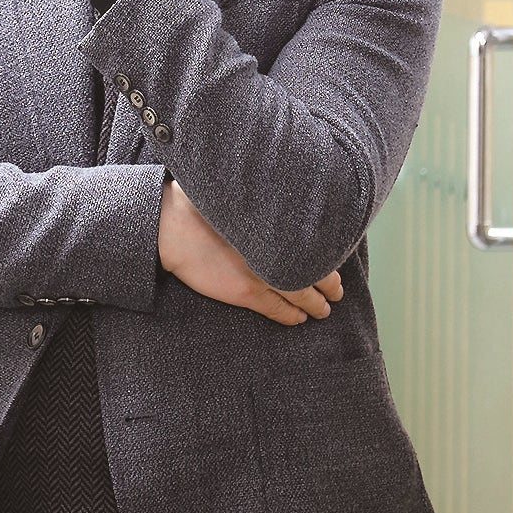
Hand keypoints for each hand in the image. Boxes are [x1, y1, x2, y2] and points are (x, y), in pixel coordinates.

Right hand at [158, 177, 342, 325]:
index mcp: (278, 224)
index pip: (315, 244)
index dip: (329, 256)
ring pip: (301, 293)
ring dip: (317, 303)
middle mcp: (276, 249)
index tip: (335, 260)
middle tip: (338, 291)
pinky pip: (277, 309)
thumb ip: (265, 201)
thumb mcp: (241, 193)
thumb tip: (280, 197)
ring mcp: (263, 272)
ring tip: (325, 309)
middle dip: (329, 283)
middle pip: (315, 270)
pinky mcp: (247, 292)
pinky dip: (292, 315)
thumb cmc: (202, 201)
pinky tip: (300, 318)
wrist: (174, 224)